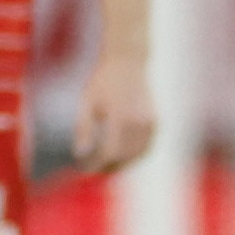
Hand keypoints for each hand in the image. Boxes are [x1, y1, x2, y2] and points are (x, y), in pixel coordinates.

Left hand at [74, 55, 155, 171]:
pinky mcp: (156, 121)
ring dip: (123, 165)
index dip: (96, 164)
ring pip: (139, 155)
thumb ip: (84, 128)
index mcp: (119, 116)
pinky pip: (148, 147)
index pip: (109, 152)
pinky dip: (136, 157)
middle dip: (108, 168)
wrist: (128, 62)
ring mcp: (150, 122)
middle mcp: (138, 121)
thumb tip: (78, 154)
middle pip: (125, 157)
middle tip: (93, 171)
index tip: (83, 169)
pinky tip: (122, 159)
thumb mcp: (87, 102)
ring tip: (106, 168)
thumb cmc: (102, 82)